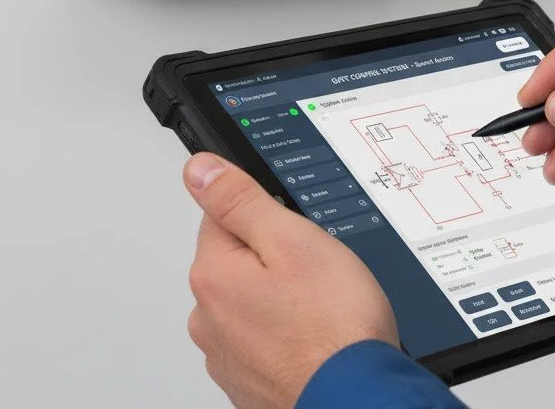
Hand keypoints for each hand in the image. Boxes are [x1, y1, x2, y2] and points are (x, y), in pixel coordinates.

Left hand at [183, 154, 396, 408]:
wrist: (355, 397)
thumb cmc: (333, 326)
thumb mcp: (293, 239)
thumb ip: (241, 200)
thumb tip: (199, 169)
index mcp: (214, 275)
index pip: (224, 214)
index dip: (268, 214)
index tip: (295, 230)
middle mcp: (209, 317)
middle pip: (240, 259)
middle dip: (277, 257)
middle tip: (319, 270)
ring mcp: (228, 354)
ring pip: (254, 300)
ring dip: (284, 298)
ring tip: (324, 307)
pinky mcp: (249, 380)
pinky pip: (267, 337)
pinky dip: (290, 333)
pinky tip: (320, 335)